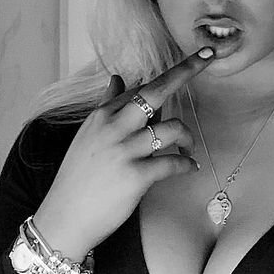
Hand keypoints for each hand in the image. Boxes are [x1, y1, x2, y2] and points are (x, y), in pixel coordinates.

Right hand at [31, 47, 214, 259]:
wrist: (63, 219)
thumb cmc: (78, 178)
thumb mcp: (88, 136)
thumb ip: (106, 106)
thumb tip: (117, 77)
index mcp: (102, 115)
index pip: (142, 87)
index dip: (175, 72)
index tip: (201, 54)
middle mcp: (113, 127)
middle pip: (156, 91)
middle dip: (187, 71)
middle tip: (210, 57)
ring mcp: (125, 151)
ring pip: (172, 128)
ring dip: (188, 139)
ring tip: (188, 150)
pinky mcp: (136, 176)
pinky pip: (173, 163)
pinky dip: (187, 165)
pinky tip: (189, 168)